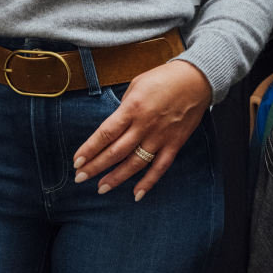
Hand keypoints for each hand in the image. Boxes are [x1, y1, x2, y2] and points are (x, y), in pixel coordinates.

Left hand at [72, 59, 211, 200]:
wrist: (196, 80)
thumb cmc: (163, 78)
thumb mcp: (136, 85)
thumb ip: (124, 107)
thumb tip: (115, 124)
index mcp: (132, 108)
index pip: (106, 133)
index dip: (90, 149)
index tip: (77, 161)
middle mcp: (144, 125)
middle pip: (116, 152)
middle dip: (96, 167)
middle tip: (80, 178)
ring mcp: (160, 137)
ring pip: (135, 163)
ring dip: (117, 178)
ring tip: (101, 188)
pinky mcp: (174, 144)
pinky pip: (160, 167)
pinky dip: (148, 182)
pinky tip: (136, 194)